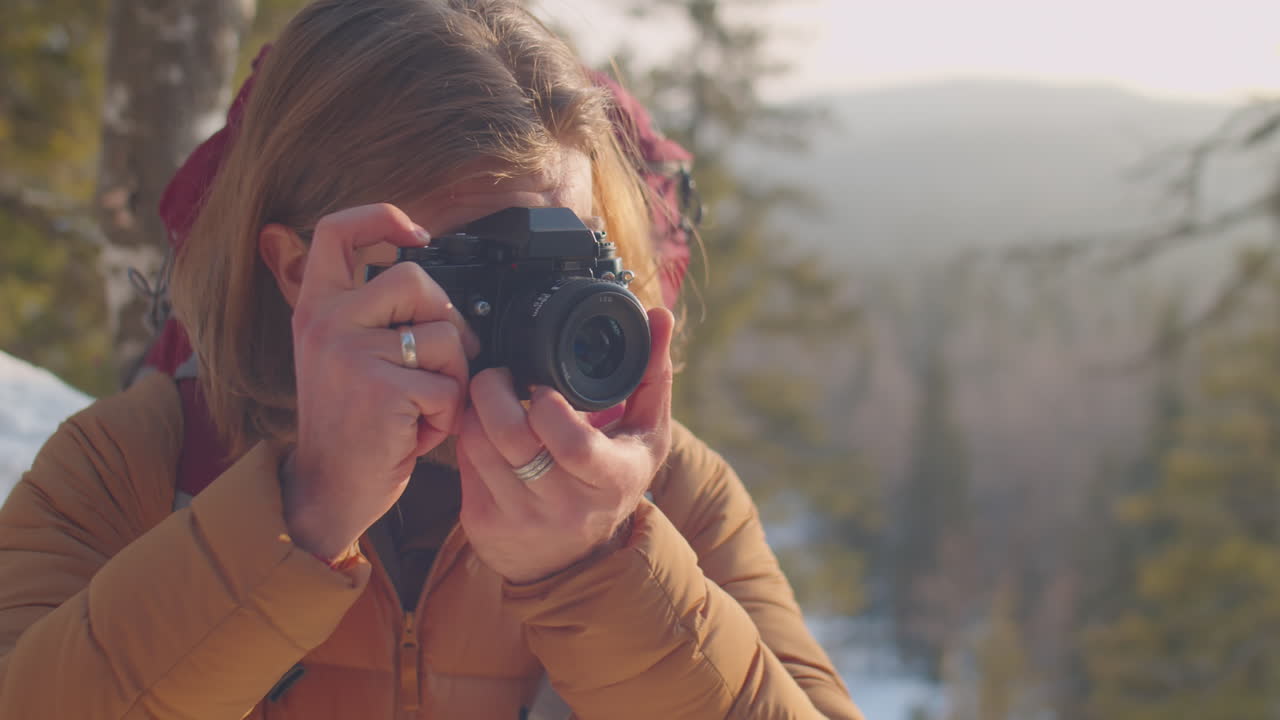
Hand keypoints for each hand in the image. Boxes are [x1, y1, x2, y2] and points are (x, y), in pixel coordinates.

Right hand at [283, 204, 478, 560]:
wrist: (328, 490)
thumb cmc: (351, 424)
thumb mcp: (344, 355)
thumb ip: (373, 314)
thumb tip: (431, 279)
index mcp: (317, 307)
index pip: (335, 230)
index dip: (381, 217)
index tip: (415, 235)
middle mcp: (326, 322)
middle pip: (415, 279)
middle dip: (445, 323)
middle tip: (437, 366)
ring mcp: (349, 353)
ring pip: (445, 336)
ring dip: (452, 378)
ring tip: (422, 406)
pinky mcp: (379, 389)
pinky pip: (449, 386)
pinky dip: (448, 416)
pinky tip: (418, 432)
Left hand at [455, 307, 675, 583]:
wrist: (574, 559)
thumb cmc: (613, 480)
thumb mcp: (644, 435)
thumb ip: (651, 373)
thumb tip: (659, 314)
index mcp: (611, 480)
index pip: (573, 445)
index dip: (549, 407)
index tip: (542, 385)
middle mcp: (565, 507)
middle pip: (512, 438)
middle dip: (495, 391)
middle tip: (501, 374)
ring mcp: (520, 518)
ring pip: (477, 444)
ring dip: (476, 409)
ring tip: (492, 396)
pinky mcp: (483, 523)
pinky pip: (462, 462)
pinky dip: (467, 434)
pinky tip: (484, 428)